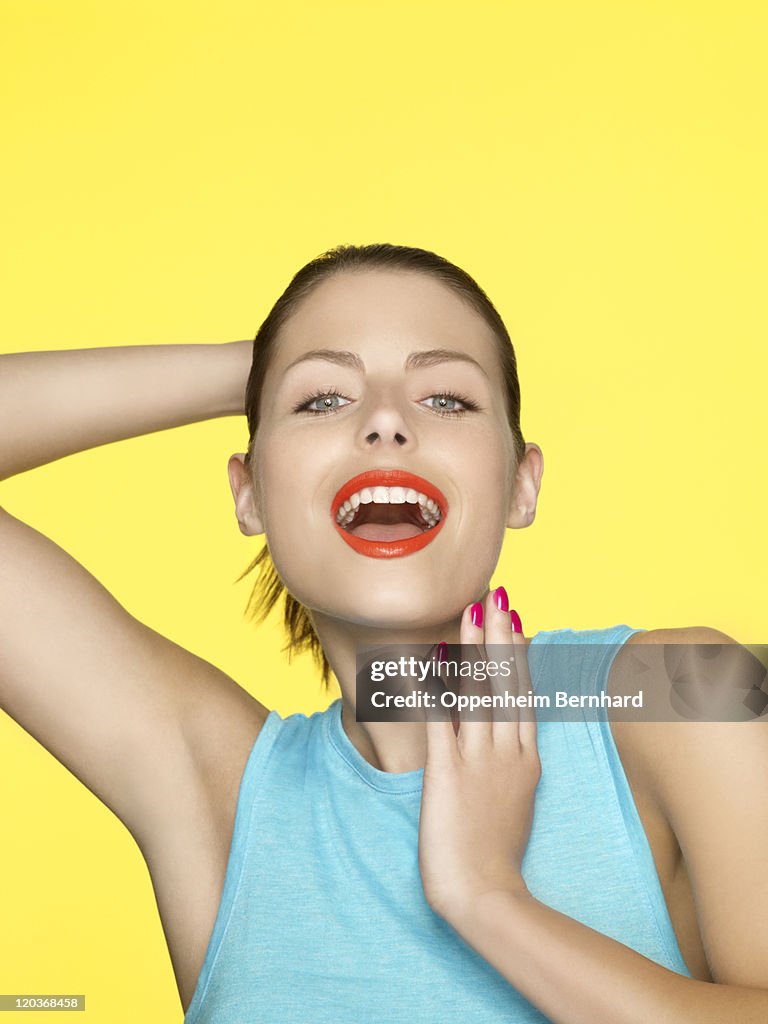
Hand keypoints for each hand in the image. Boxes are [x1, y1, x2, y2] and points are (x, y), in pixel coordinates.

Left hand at [418, 587, 539, 922]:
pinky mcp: (447, 770)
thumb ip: (513, 770)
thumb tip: (511, 746)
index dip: (518, 656)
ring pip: (479, 691)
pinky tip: (426, 656)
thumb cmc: (498, 857)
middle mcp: (506, 752)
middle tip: (499, 596)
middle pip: (506, 683)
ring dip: (475, 647)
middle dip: (501, 636)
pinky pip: (438, 717)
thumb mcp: (517, 804)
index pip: (523, 696)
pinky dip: (433, 684)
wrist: (486, 894)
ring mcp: (478, 759)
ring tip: (473, 610)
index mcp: (526, 759)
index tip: (515, 622)